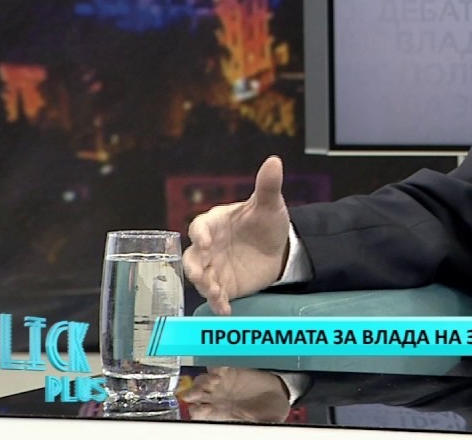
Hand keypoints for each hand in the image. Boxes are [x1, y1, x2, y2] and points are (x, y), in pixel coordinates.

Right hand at [183, 156, 290, 314]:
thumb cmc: (267, 222)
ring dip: (205, 286)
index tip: (205, 242)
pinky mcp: (223, 285)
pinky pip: (216, 296)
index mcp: (215, 223)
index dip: (200, 234)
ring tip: (216, 293)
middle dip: (194, 266)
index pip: (200, 226)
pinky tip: (225, 309)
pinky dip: (218, 303)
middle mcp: (208, 246)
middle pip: (192, 256)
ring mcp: (214, 267)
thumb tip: (274, 161)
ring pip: (200, 278)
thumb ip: (268, 185)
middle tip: (201, 275)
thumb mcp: (270, 204)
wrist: (279, 249)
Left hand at [184, 366, 292, 422]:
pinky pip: (215, 367)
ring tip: (216, 380)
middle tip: (199, 393)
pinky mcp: (229, 371)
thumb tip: (245, 424)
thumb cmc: (268, 413)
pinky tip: (223, 370)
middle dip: (193, 393)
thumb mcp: (260, 422)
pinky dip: (216, 367)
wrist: (278, 395)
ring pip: (201, 380)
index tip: (204, 408)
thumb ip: (250, 422)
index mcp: (219, 415)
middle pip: (194, 395)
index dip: (197, 411)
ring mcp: (221, 384)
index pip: (198, 413)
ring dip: (204, 380)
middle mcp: (216, 399)